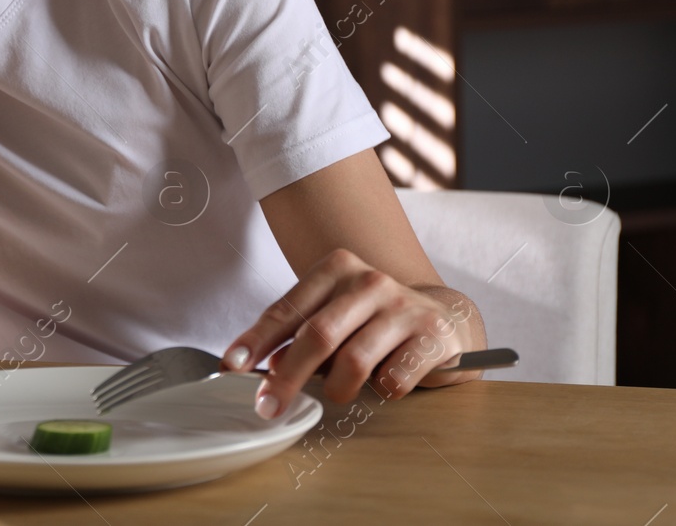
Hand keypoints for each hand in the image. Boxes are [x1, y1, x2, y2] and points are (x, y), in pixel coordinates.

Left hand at [218, 248, 484, 418]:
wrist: (443, 314)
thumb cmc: (373, 319)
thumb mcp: (334, 314)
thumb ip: (301, 334)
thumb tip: (265, 368)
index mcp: (337, 268)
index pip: (288, 308)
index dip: (257, 340)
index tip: (232, 365)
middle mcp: (369, 282)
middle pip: (317, 335)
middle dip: (287, 376)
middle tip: (268, 406)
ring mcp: (403, 307)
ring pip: (353, 361)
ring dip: (337, 388)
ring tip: (339, 393)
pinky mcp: (432, 336)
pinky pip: (392, 379)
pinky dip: (380, 390)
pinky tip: (384, 382)